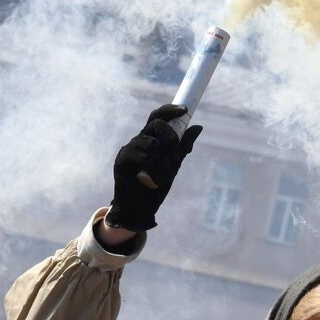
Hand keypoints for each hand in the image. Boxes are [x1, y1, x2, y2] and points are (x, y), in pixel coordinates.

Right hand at [106, 105, 201, 232]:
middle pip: (156, 124)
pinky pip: (143, 157)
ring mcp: (128, 149)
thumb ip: (183, 147)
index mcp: (150, 139)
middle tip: (176, 160)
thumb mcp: (173, 165)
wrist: (140, 210)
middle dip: (171, 140)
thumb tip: (198, 126)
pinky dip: (153, 171)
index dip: (169, 110)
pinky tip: (152, 183)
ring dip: (163, 163)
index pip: (157, 116)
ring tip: (162, 178)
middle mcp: (138, 140)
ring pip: (152, 144)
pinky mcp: (122, 160)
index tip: (184, 110)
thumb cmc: (155, 188)